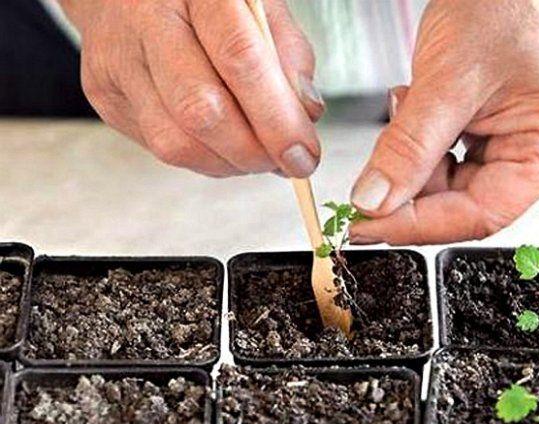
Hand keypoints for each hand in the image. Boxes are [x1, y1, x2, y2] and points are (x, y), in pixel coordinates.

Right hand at [59, 0, 322, 176]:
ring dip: (227, 164)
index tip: (303, 155)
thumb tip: (305, 116)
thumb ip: (288, 56)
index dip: (277, 120)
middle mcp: (146, 22)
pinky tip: (220, 142)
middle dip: (252, 153)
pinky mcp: (104, 96)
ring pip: (175, 143)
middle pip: (201, 112)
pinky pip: (160, 148)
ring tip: (253, 154)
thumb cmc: (204, 0)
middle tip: (281, 162)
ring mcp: (117, 62)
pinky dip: (203, 158)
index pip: (240, 60)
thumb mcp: (259, 6)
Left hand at [349, 0, 538, 244]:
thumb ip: (407, 149)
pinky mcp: (501, 140)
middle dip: (408, 191)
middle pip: (462, 204)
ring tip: (405, 111)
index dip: (416, 225)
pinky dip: (421, 149)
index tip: (366, 227)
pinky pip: (451, 165)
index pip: (477, 215)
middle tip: (365, 184)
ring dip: (412, 163)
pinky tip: (417, 113)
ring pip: (450, 187)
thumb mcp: (446, 82)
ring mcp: (523, 150)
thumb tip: (373, 202)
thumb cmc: (504, 7)